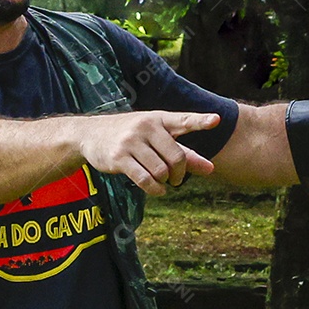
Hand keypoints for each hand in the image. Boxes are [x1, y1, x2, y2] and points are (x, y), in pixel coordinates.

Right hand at [76, 111, 219, 195]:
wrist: (91, 134)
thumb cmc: (133, 136)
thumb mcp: (158, 139)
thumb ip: (186, 153)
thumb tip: (211, 169)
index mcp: (159, 119)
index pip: (184, 120)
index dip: (201, 121)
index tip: (217, 120)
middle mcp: (146, 127)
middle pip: (177, 157)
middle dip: (180, 174)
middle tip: (177, 179)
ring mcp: (131, 142)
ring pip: (161, 171)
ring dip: (165, 182)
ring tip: (162, 181)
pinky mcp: (119, 158)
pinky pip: (144, 179)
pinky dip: (155, 189)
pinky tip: (158, 190)